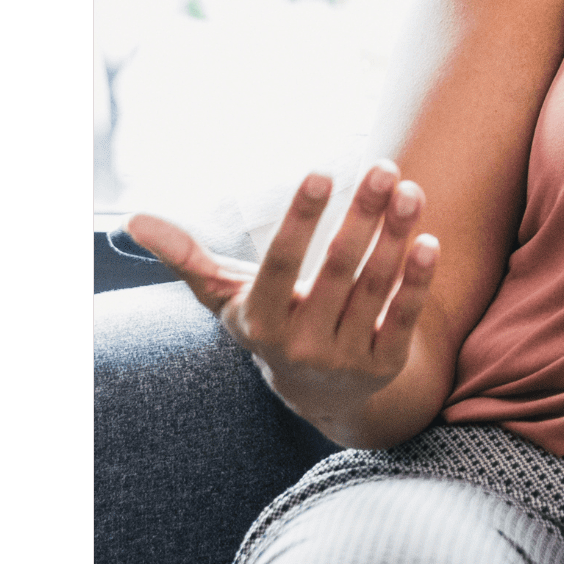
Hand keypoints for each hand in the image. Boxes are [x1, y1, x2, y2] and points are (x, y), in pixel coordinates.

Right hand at [124, 162, 440, 435]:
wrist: (321, 395)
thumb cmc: (272, 323)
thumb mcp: (229, 298)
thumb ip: (189, 259)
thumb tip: (134, 220)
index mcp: (262, 321)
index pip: (281, 265)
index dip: (301, 220)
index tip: (321, 172)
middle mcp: (301, 343)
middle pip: (337, 271)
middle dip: (362, 217)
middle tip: (381, 167)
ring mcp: (345, 357)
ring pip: (375, 288)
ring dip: (395, 236)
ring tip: (409, 189)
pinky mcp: (385, 365)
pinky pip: (404, 318)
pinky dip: (417, 280)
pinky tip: (429, 240)